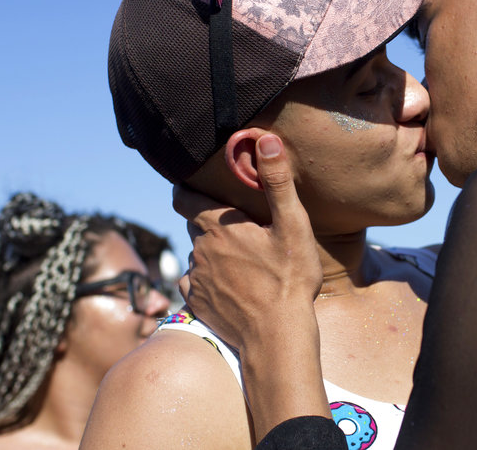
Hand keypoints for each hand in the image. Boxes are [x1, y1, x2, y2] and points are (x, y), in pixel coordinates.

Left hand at [172, 134, 329, 433]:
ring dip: (213, 252)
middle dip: (210, 220)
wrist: (276, 337)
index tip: (193, 182)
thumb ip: (277, 181)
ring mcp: (196, 279)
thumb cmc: (289, 279)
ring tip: (241, 258)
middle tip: (237, 223)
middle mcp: (200, 250)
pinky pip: (195, 283)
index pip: (184, 197)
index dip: (186, 188)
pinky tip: (231, 285)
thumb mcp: (292, 225)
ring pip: (198, 255)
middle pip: (195, 225)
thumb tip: (265, 139)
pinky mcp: (197, 304)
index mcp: (218, 226)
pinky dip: (208, 279)